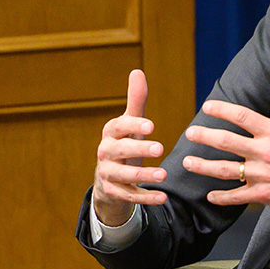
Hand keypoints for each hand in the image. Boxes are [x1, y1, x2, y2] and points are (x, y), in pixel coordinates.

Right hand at [92, 69, 166, 224]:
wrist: (109, 178)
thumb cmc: (125, 143)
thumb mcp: (131, 124)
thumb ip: (136, 101)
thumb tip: (137, 71)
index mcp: (111, 133)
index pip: (118, 127)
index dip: (133, 125)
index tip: (151, 125)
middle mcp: (105, 153)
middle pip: (119, 151)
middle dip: (138, 149)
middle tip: (160, 148)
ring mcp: (108, 174)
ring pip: (123, 176)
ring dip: (143, 176)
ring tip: (164, 174)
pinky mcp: (114, 192)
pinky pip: (129, 196)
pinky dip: (145, 197)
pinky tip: (162, 197)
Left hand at [182, 83, 269, 229]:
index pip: (243, 116)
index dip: (223, 109)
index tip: (208, 106)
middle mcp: (265, 153)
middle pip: (226, 141)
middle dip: (204, 135)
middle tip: (190, 132)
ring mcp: (262, 175)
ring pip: (224, 169)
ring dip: (203, 166)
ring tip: (188, 162)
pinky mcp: (264, 195)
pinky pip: (236, 196)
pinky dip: (221, 197)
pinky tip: (210, 195)